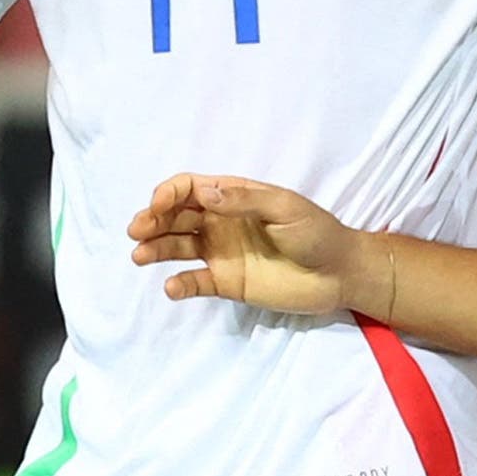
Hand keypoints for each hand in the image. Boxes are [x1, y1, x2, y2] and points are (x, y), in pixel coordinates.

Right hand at [127, 173, 369, 314]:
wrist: (340, 274)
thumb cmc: (317, 232)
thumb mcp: (285, 208)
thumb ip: (244, 200)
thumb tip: (203, 191)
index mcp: (235, 196)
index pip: (191, 188)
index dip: (169, 193)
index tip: (158, 206)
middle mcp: (222, 222)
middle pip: (176, 216)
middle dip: (152, 220)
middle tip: (137, 231)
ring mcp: (222, 252)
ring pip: (178, 246)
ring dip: (155, 249)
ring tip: (140, 255)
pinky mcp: (228, 282)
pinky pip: (195, 281)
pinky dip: (180, 284)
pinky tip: (172, 287)